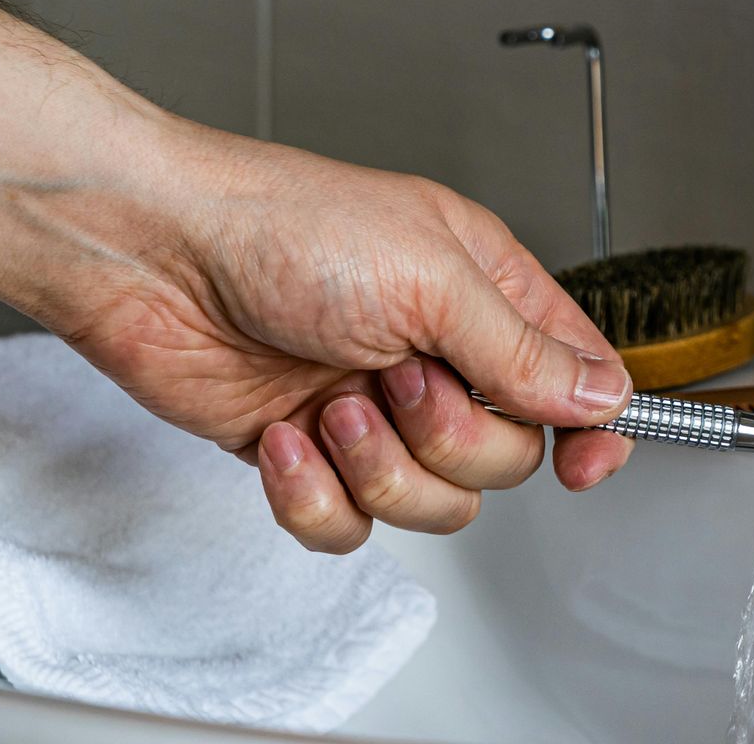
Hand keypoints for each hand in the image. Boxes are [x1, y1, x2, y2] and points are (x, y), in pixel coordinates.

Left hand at [0, 0, 631, 556]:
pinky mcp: (307, 453)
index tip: (585, 463)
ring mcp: (373, 407)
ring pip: (431, 503)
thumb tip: (602, 396)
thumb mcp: (431, 278)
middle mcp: (437, 353)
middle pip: (507, 456)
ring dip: (379, 467)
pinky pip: (348, 526)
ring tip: (332, 404)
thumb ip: (524, 351)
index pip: (574, 376)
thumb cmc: (282, 226)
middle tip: (399, 381)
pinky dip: (313, 494)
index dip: (592, 427)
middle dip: (451, 437)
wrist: (151, 255)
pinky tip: (281, 435)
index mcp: (484, 292)